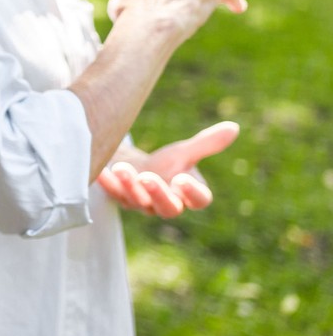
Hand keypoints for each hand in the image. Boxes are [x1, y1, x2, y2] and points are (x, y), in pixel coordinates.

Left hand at [98, 120, 238, 217]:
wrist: (134, 167)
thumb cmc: (164, 164)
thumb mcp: (183, 153)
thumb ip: (206, 144)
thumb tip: (234, 127)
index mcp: (187, 195)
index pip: (199, 201)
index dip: (192, 193)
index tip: (182, 179)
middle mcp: (165, 204)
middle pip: (168, 208)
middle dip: (158, 193)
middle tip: (148, 177)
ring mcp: (140, 205)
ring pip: (136, 201)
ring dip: (129, 185)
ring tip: (122, 167)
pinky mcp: (118, 199)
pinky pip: (112, 194)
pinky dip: (106, 183)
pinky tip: (101, 171)